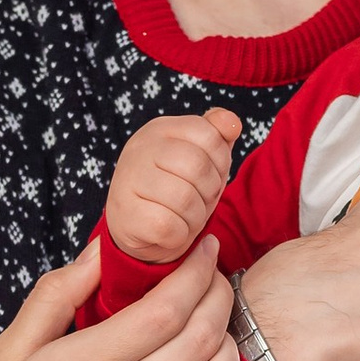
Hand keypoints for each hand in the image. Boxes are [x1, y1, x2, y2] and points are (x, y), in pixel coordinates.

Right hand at [0, 240, 240, 360]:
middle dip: (220, 298)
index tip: (204, 250)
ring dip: (230, 356)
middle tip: (216, 281)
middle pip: (199, 340)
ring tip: (217, 340)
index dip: (196, 272)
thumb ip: (55, 298)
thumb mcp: (4, 358)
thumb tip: (101, 251)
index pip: (163, 308)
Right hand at [104, 110, 240, 266]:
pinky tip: (169, 232)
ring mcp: (128, 180)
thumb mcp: (200, 158)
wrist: (137, 229)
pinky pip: (169, 226)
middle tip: (198, 202)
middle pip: (197, 166)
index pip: (209, 134)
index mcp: (160, 129)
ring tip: (184, 218)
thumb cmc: (174, 190)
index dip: (221, 162)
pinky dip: (178, 236)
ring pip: (185, 199)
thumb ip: (217, 135)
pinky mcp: (126, 215)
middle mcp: (140, 149)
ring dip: (195, 218)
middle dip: (209, 192)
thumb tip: (232, 124)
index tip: (210, 176)